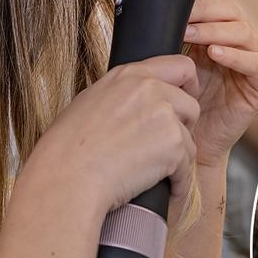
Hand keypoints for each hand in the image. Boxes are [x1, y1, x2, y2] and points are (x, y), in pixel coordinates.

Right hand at [23, 55, 200, 211]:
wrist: (67, 177)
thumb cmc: (68, 148)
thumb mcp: (91, 100)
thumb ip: (122, 92)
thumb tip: (135, 99)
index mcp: (130, 75)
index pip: (180, 66)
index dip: (188, 85)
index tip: (186, 98)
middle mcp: (151, 88)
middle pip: (191, 104)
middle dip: (184, 127)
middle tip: (166, 146)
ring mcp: (164, 114)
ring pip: (190, 138)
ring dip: (178, 157)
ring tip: (156, 173)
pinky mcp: (173, 144)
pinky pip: (187, 168)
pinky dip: (178, 184)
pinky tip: (166, 191)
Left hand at [183, 0, 257, 167]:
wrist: (195, 140)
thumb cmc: (185, 100)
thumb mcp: (177, 62)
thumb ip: (175, 38)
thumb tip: (153, 12)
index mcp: (223, 33)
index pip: (219, 3)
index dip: (200, 1)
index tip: (174, 5)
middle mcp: (242, 43)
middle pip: (233, 12)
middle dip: (205, 12)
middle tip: (181, 19)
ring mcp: (255, 62)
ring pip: (244, 33)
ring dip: (215, 31)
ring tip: (190, 34)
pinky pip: (254, 64)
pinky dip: (234, 56)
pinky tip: (215, 54)